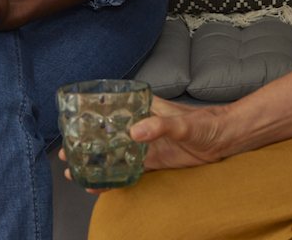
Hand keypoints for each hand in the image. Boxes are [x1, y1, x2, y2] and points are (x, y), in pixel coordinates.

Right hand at [59, 96, 228, 187]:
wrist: (224, 139)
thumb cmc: (206, 122)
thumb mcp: (182, 122)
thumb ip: (160, 126)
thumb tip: (135, 132)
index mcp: (144, 107)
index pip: (113, 107)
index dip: (92, 115)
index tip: (73, 123)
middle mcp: (142, 124)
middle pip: (109, 132)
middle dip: (88, 142)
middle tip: (68, 151)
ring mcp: (147, 143)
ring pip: (116, 152)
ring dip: (98, 161)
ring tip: (77, 171)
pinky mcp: (155, 160)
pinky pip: (131, 169)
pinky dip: (116, 176)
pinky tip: (102, 184)